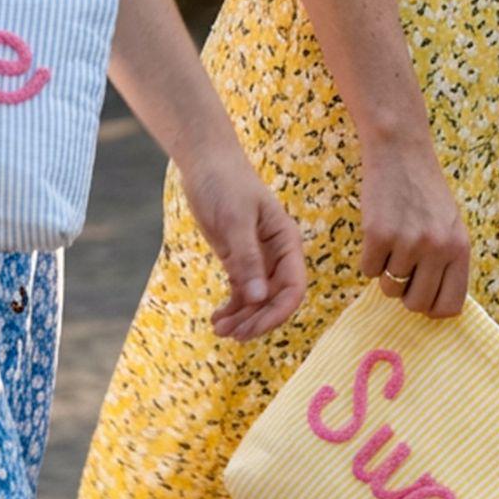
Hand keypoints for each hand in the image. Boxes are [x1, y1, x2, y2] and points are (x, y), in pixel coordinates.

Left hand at [176, 140, 307, 339]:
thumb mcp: (235, 221)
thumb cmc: (225, 184)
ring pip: (257, 300)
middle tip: (231, 335)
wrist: (206, 163)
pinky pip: (241, 292)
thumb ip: (246, 260)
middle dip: (256, 320)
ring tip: (220, 330)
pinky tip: (217, 320)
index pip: (293, 288)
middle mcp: (277, 255)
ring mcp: (258, 260)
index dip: (276, 313)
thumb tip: (258, 298)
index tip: (252, 328)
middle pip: (275, 299)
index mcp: (287, 243)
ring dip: (241, 318)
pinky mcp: (239, 260)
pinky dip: (232, 308)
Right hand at [359, 132, 469, 318]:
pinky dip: (369, 258)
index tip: (422, 297)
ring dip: (386, 273)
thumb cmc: (424, 192)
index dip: (432, 309)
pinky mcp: (378, 235)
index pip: (450, 306)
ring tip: (392, 244)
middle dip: (405, 295)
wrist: (400, 153)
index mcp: (460, 248)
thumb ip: (447, 262)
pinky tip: (377, 235)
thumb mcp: (449, 225)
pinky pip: (368, 271)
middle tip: (401, 272)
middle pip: (416, 304)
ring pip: (389, 288)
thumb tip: (433, 307)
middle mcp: (438, 248)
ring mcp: (408, 242)